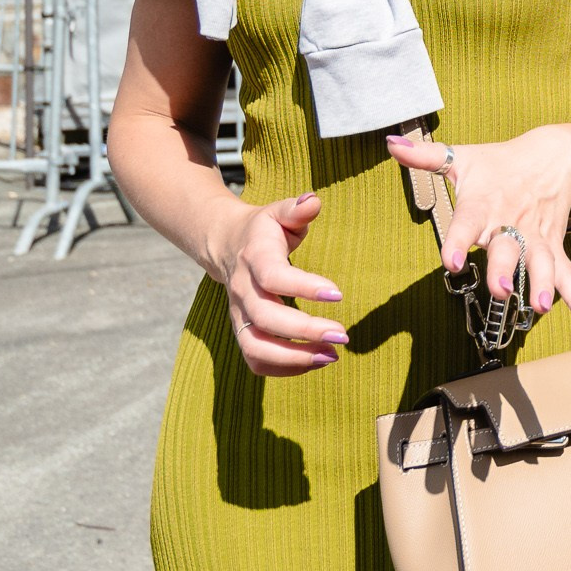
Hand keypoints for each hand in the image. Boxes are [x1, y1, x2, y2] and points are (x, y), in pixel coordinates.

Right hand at [208, 194, 347, 377]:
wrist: (226, 245)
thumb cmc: (264, 230)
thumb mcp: (279, 212)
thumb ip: (297, 208)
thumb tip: (314, 201)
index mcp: (255, 258)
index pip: (274, 277)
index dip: (304, 288)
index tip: (338, 294)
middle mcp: (242, 290)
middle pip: (266, 319)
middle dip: (305, 331)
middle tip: (343, 334)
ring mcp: (240, 315)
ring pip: (256, 348)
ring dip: (294, 358)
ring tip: (332, 356)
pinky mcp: (243, 332)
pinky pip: (256, 361)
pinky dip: (285, 369)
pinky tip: (316, 360)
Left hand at [388, 128, 570, 322]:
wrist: (552, 157)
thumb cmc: (497, 164)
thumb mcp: (461, 157)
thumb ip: (424, 157)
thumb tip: (390, 144)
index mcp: (483, 204)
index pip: (468, 222)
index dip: (458, 241)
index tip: (452, 261)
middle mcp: (510, 224)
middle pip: (508, 248)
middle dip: (504, 269)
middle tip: (499, 289)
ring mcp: (535, 238)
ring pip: (541, 262)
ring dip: (541, 284)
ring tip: (539, 308)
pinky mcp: (552, 247)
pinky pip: (565, 272)